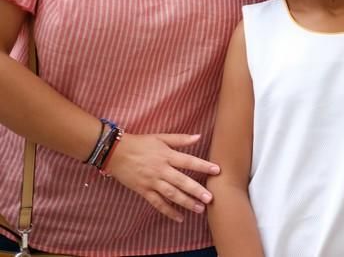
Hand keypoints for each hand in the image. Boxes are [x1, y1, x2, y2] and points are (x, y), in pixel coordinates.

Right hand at [103, 133, 220, 221]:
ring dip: (186, 202)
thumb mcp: (161, 137)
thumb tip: (199, 136)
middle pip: (181, 181)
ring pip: (171, 194)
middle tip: (210, 198)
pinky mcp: (143, 191)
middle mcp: (160, 170)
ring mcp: (151, 182)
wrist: (115, 153)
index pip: (189, 161)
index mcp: (167, 155)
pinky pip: (157, 203)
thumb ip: (180, 139)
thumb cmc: (140, 143)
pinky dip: (168, 211)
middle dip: (196, 190)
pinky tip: (179, 217)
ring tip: (199, 209)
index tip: (217, 170)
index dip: (203, 166)